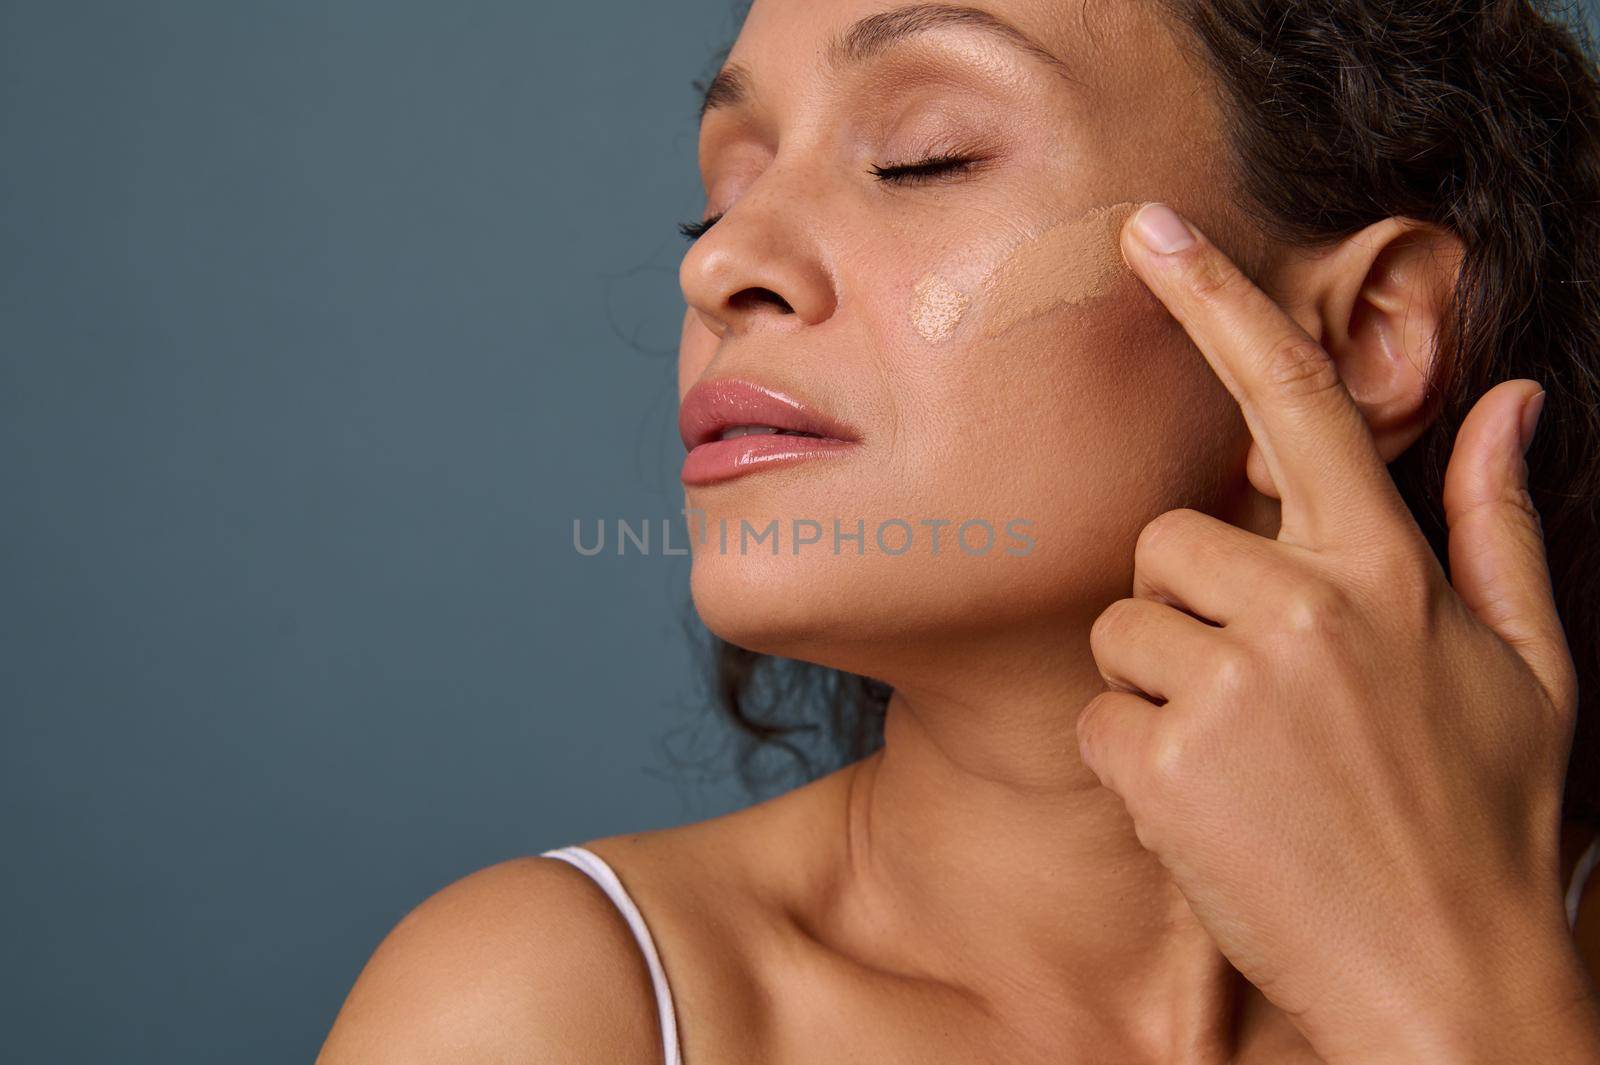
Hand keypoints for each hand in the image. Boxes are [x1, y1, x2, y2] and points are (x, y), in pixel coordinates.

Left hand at [1076, 202, 1599, 1061]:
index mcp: (1389, 571)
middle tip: (1256, 689)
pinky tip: (1209, 807)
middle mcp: (1306, 606)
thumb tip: (1511, 401)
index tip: (1152, 230)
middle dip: (1190, 601)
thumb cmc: (1487, 821)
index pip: (1297, 402)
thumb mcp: (1530, 668)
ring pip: (1122, 625)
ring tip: (1242, 756)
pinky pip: (1096, 716)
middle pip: (1166, 536)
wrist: (1445, 982)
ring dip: (1160, 684)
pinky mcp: (1165, 761)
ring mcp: (1231, 684)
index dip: (1220, 302)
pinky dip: (1132, 761)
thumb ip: (1499, 525)